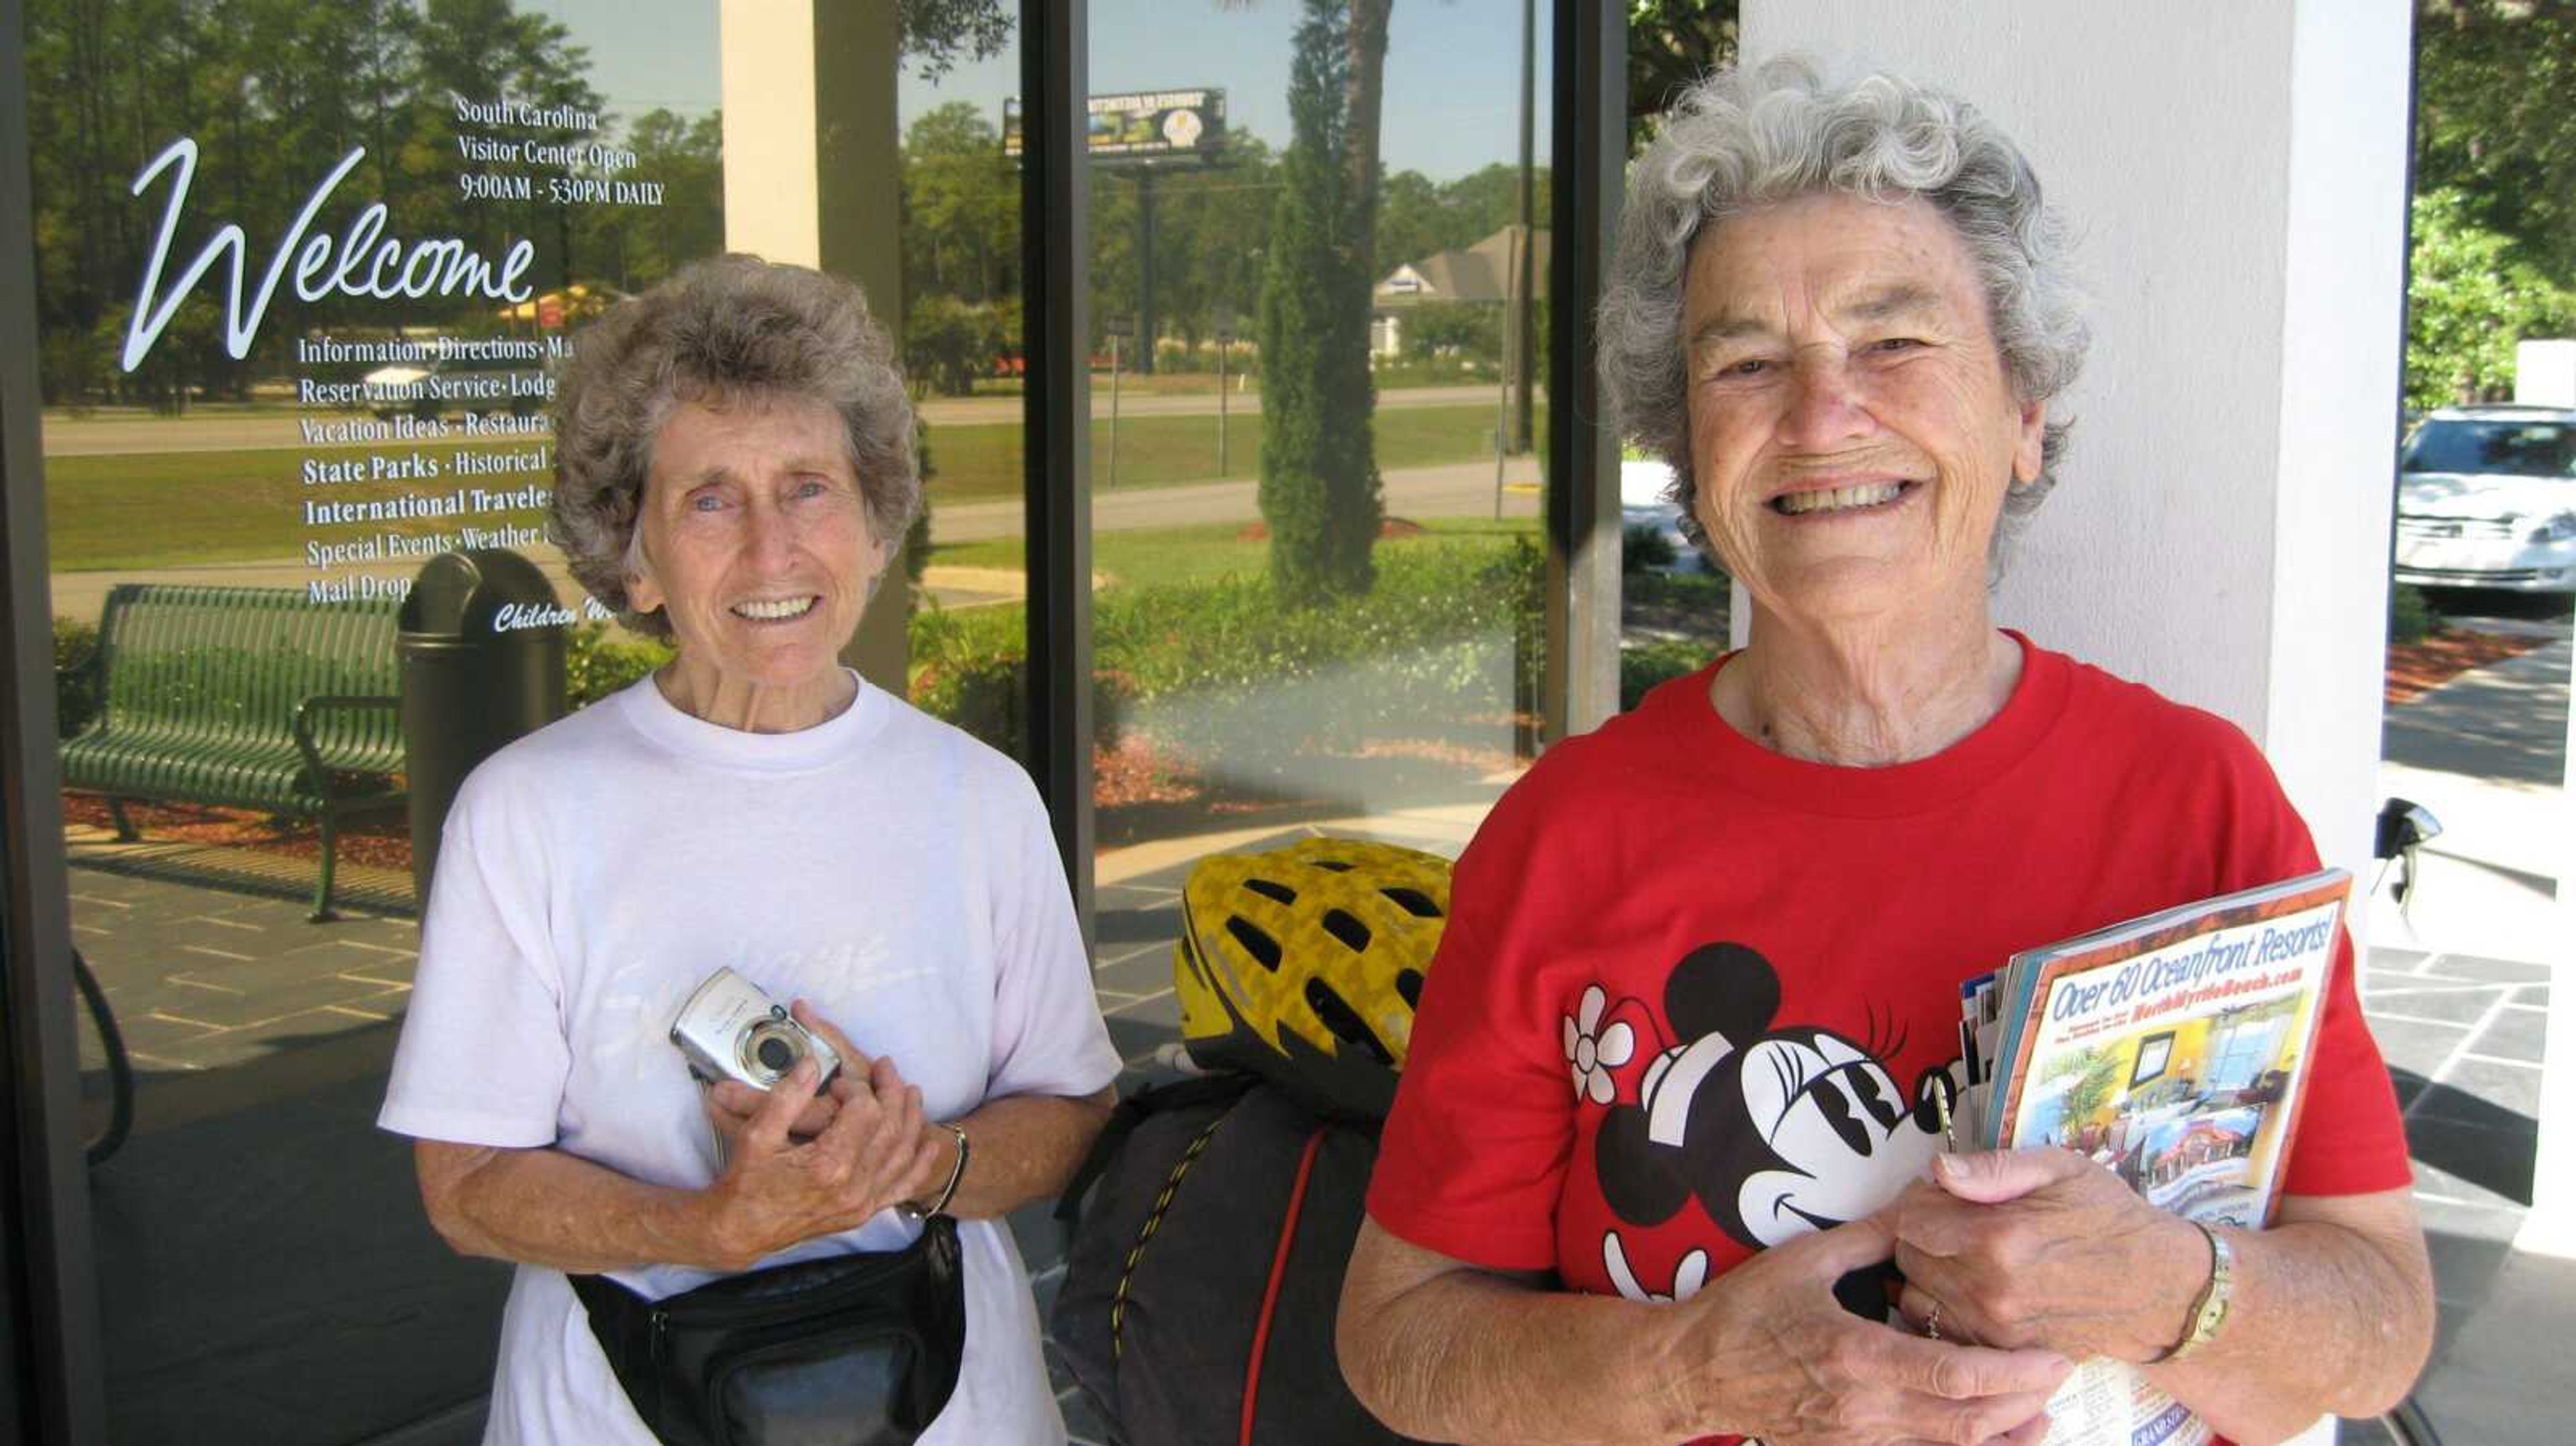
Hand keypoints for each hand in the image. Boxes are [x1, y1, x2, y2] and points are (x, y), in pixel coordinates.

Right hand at [693, 1003, 945, 1269]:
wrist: (741, 1231)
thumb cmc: (745, 1183)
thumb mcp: (756, 1136)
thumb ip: (787, 1098)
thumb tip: (812, 1064)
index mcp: (829, 1165)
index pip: (865, 1111)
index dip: (857, 1088)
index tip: (838, 1083)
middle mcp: (854, 1186)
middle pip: (890, 1128)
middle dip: (891, 1092)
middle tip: (886, 1068)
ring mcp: (861, 1203)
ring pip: (903, 1154)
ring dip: (911, 1119)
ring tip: (910, 1091)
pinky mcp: (862, 1213)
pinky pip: (902, 1186)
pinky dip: (919, 1163)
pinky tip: (927, 1145)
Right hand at [1658, 1210, 2072, 1445]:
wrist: (1694, 1372)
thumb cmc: (1745, 1311)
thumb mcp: (1803, 1259)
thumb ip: (1870, 1237)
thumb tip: (1920, 1206)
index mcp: (1858, 1355)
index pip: (1956, 1377)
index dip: (2014, 1373)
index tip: (2053, 1355)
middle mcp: (1865, 1408)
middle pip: (1966, 1423)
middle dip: (2024, 1403)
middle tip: (2062, 1374)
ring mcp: (1858, 1439)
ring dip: (2005, 1436)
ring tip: (2044, 1412)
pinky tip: (1994, 1438)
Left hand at [1892, 1148, 2206, 1363]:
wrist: (2161, 1289)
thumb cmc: (2109, 1218)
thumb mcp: (2060, 1170)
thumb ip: (1993, 1168)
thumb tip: (1937, 1169)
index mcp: (1997, 1236)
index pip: (1910, 1217)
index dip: (1919, 1200)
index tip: (1942, 1195)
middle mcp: (1989, 1289)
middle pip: (1907, 1257)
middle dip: (1920, 1234)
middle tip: (1953, 1222)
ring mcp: (1995, 1329)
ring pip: (1915, 1297)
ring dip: (1926, 1274)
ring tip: (1962, 1256)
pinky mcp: (2003, 1354)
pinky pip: (1941, 1331)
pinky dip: (1944, 1310)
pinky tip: (1972, 1289)